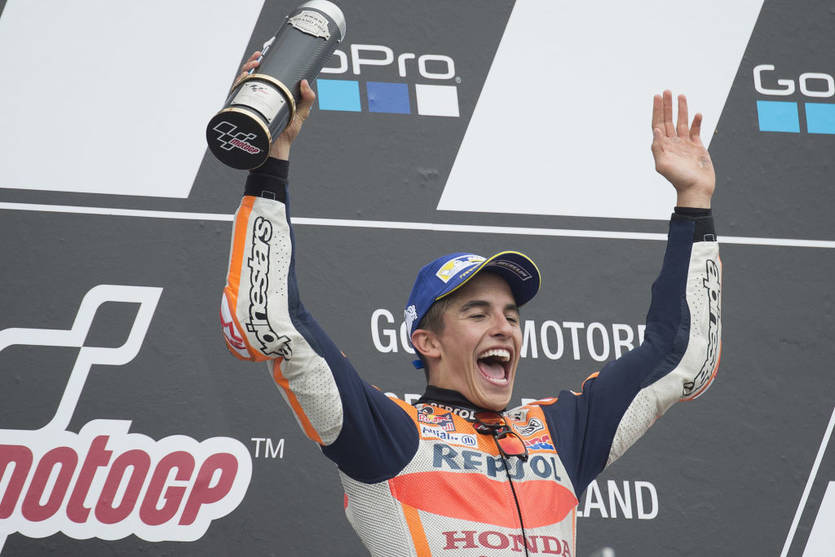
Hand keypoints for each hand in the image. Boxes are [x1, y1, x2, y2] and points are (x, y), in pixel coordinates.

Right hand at [235, 51, 316, 160]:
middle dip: (251, 63)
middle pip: (250, 75)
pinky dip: (238, 85)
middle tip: (258, 58)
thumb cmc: (287, 133)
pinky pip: (236, 96)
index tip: (264, 53)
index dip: (260, 62)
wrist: (277, 151)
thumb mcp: (302, 113)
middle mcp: (256, 97)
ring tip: (253, 66)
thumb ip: (308, 98)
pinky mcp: (242, 111)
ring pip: (241, 82)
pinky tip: (244, 79)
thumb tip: (305, 81)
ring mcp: (248, 104)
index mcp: (269, 95)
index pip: (262, 74)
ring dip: (245, 71)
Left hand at [651, 91, 714, 207]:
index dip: (657, 110)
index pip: (658, 124)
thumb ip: (657, 147)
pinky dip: (696, 122)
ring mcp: (684, 144)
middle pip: (669, 120)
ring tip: (681, 96)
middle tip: (666, 91)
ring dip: (681, 109)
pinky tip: (697, 114)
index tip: (657, 97)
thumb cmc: (678, 180)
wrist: (696, 189)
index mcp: (662, 146)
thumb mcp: (663, 165)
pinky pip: (695, 130)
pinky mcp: (697, 147)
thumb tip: (656, 130)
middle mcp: (672, 143)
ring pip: (682, 122)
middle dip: (667, 105)